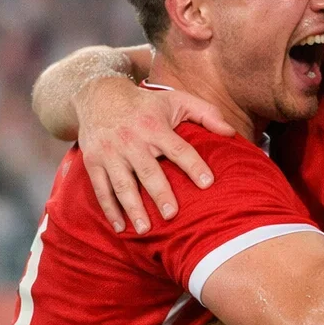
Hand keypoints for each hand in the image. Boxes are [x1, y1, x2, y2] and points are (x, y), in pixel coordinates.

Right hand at [74, 76, 235, 233]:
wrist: (99, 95)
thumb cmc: (146, 103)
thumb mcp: (176, 100)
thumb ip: (206, 113)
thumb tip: (230, 132)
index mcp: (154, 127)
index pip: (178, 148)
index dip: (193, 165)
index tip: (208, 183)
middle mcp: (131, 140)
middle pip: (148, 171)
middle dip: (160, 193)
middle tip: (172, 215)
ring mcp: (110, 153)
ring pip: (122, 184)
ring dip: (133, 208)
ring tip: (145, 230)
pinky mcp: (93, 162)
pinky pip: (101, 189)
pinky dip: (110, 210)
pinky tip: (121, 227)